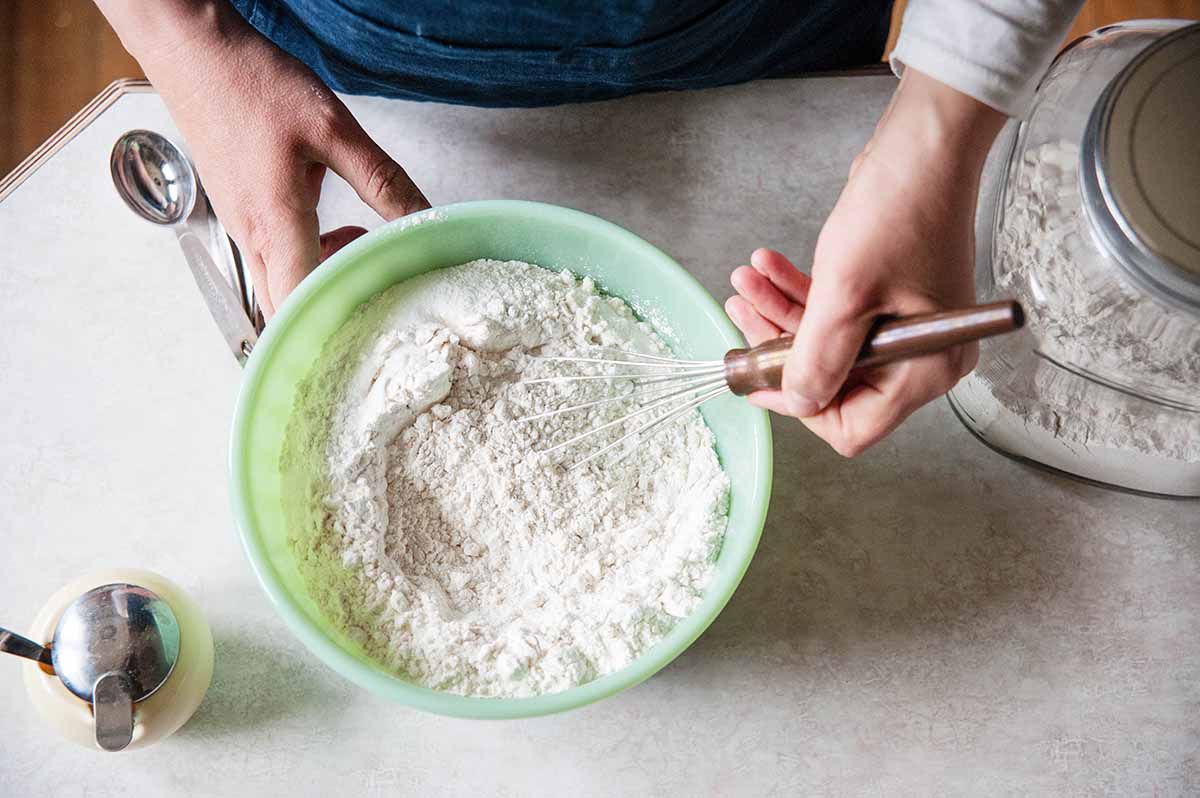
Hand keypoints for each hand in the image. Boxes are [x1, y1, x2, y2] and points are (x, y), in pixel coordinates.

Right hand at [97, 0, 428, 315]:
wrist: (195, 54)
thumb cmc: (254, 85)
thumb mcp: (334, 128)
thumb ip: (382, 181)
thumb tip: (427, 218)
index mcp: (276, 223)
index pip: (302, 305)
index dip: (338, 323)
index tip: (379, 314)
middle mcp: (253, 239)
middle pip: (288, 311)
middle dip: (334, 309)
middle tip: (375, 282)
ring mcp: (243, 232)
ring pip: (281, 288)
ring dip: (323, 282)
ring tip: (360, 245)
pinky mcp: (243, 218)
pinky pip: (275, 262)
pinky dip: (308, 260)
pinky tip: (333, 230)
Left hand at [726, 69, 1004, 455]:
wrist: (925, 145)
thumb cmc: (899, 210)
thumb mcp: (844, 295)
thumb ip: (816, 360)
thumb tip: (797, 402)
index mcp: (926, 369)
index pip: (854, 424)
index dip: (800, 406)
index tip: (758, 378)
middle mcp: (924, 355)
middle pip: (835, 379)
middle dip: (779, 344)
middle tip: (739, 312)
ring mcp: (908, 324)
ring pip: (829, 340)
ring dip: (781, 311)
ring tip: (744, 280)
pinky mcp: (894, 296)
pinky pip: (839, 310)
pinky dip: (801, 291)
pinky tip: (767, 266)